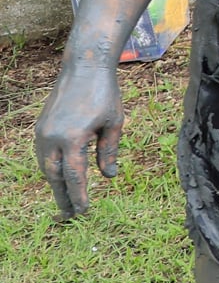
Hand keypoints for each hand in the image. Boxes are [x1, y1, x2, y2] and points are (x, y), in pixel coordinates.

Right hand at [35, 60, 123, 218]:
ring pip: (46, 167)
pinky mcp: (40, 128)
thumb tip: (108, 176)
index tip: (83, 211)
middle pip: (55, 176)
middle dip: (63, 196)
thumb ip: (109, 151)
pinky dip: (51, 168)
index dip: (79, 196)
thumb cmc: (105, 94)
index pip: (75, 176)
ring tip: (66, 199)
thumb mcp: (114, 123)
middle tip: (71, 215)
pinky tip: (61, 177)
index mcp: (73, 138)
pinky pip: (44, 155)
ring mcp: (42, 133)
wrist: (84, 68)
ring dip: (56, 184)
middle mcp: (52, 138)